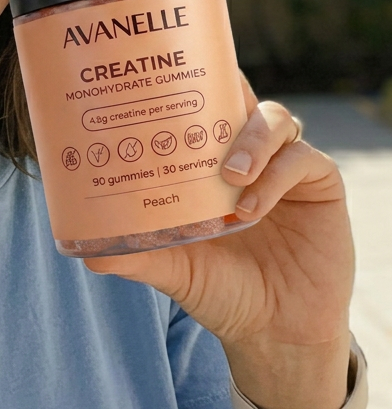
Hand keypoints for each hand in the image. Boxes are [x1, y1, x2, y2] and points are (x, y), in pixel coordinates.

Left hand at [85, 72, 354, 408]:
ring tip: (228, 174)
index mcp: (207, 158)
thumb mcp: (172, 268)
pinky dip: (274, 178)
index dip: (185, 82)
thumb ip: (136, 255)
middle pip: (237, 96)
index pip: (198, 103)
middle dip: (218, 89)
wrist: (274, 332)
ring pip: (272, 119)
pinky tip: (250, 208)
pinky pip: (302, 160)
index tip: (157, 76)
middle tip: (193, 107)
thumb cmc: (219, 289)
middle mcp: (246, 151)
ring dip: (249, 140)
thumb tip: (88, 251)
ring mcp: (283, 165)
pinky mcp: (320, 184)